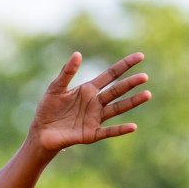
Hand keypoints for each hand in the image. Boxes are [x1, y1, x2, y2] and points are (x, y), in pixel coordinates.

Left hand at [30, 51, 151, 152]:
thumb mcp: (56, 88)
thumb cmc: (48, 109)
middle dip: (130, 83)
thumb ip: (67, 73)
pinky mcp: (91, 134)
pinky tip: (133, 126)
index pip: (110, 75)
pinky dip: (120, 129)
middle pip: (116, 91)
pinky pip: (108, 131)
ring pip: (117, 108)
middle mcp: (95, 103)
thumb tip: (77, 54)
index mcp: (89, 89)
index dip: (124, 65)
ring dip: (132, 102)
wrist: (41, 132)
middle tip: (144, 77)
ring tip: (147, 95)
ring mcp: (95, 118)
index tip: (140, 56)